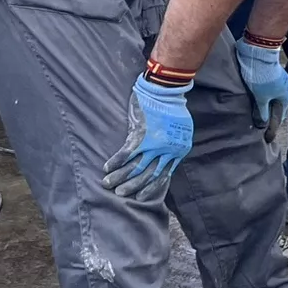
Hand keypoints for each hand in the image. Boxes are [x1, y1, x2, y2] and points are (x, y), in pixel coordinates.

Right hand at [101, 75, 193, 200]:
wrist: (166, 91)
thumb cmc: (173, 108)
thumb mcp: (181, 131)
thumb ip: (173, 145)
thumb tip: (163, 157)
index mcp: (179, 151)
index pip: (164, 175)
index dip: (151, 187)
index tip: (141, 196)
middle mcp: (167, 151)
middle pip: (149, 175)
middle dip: (134, 186)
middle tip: (122, 194)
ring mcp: (154, 144)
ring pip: (135, 167)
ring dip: (120, 178)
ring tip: (109, 185)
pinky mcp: (141, 135)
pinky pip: (126, 154)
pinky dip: (115, 162)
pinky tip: (107, 168)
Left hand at [235, 38, 287, 161]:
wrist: (259, 52)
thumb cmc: (262, 77)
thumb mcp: (261, 98)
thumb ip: (262, 112)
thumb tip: (262, 124)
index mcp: (287, 97)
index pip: (278, 118)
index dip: (271, 129)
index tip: (266, 140)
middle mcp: (287, 90)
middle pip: (276, 108)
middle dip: (268, 117)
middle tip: (259, 128)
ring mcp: (281, 81)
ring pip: (271, 99)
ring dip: (264, 106)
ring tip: (255, 115)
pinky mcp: (272, 75)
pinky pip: (268, 91)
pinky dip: (262, 97)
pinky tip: (254, 99)